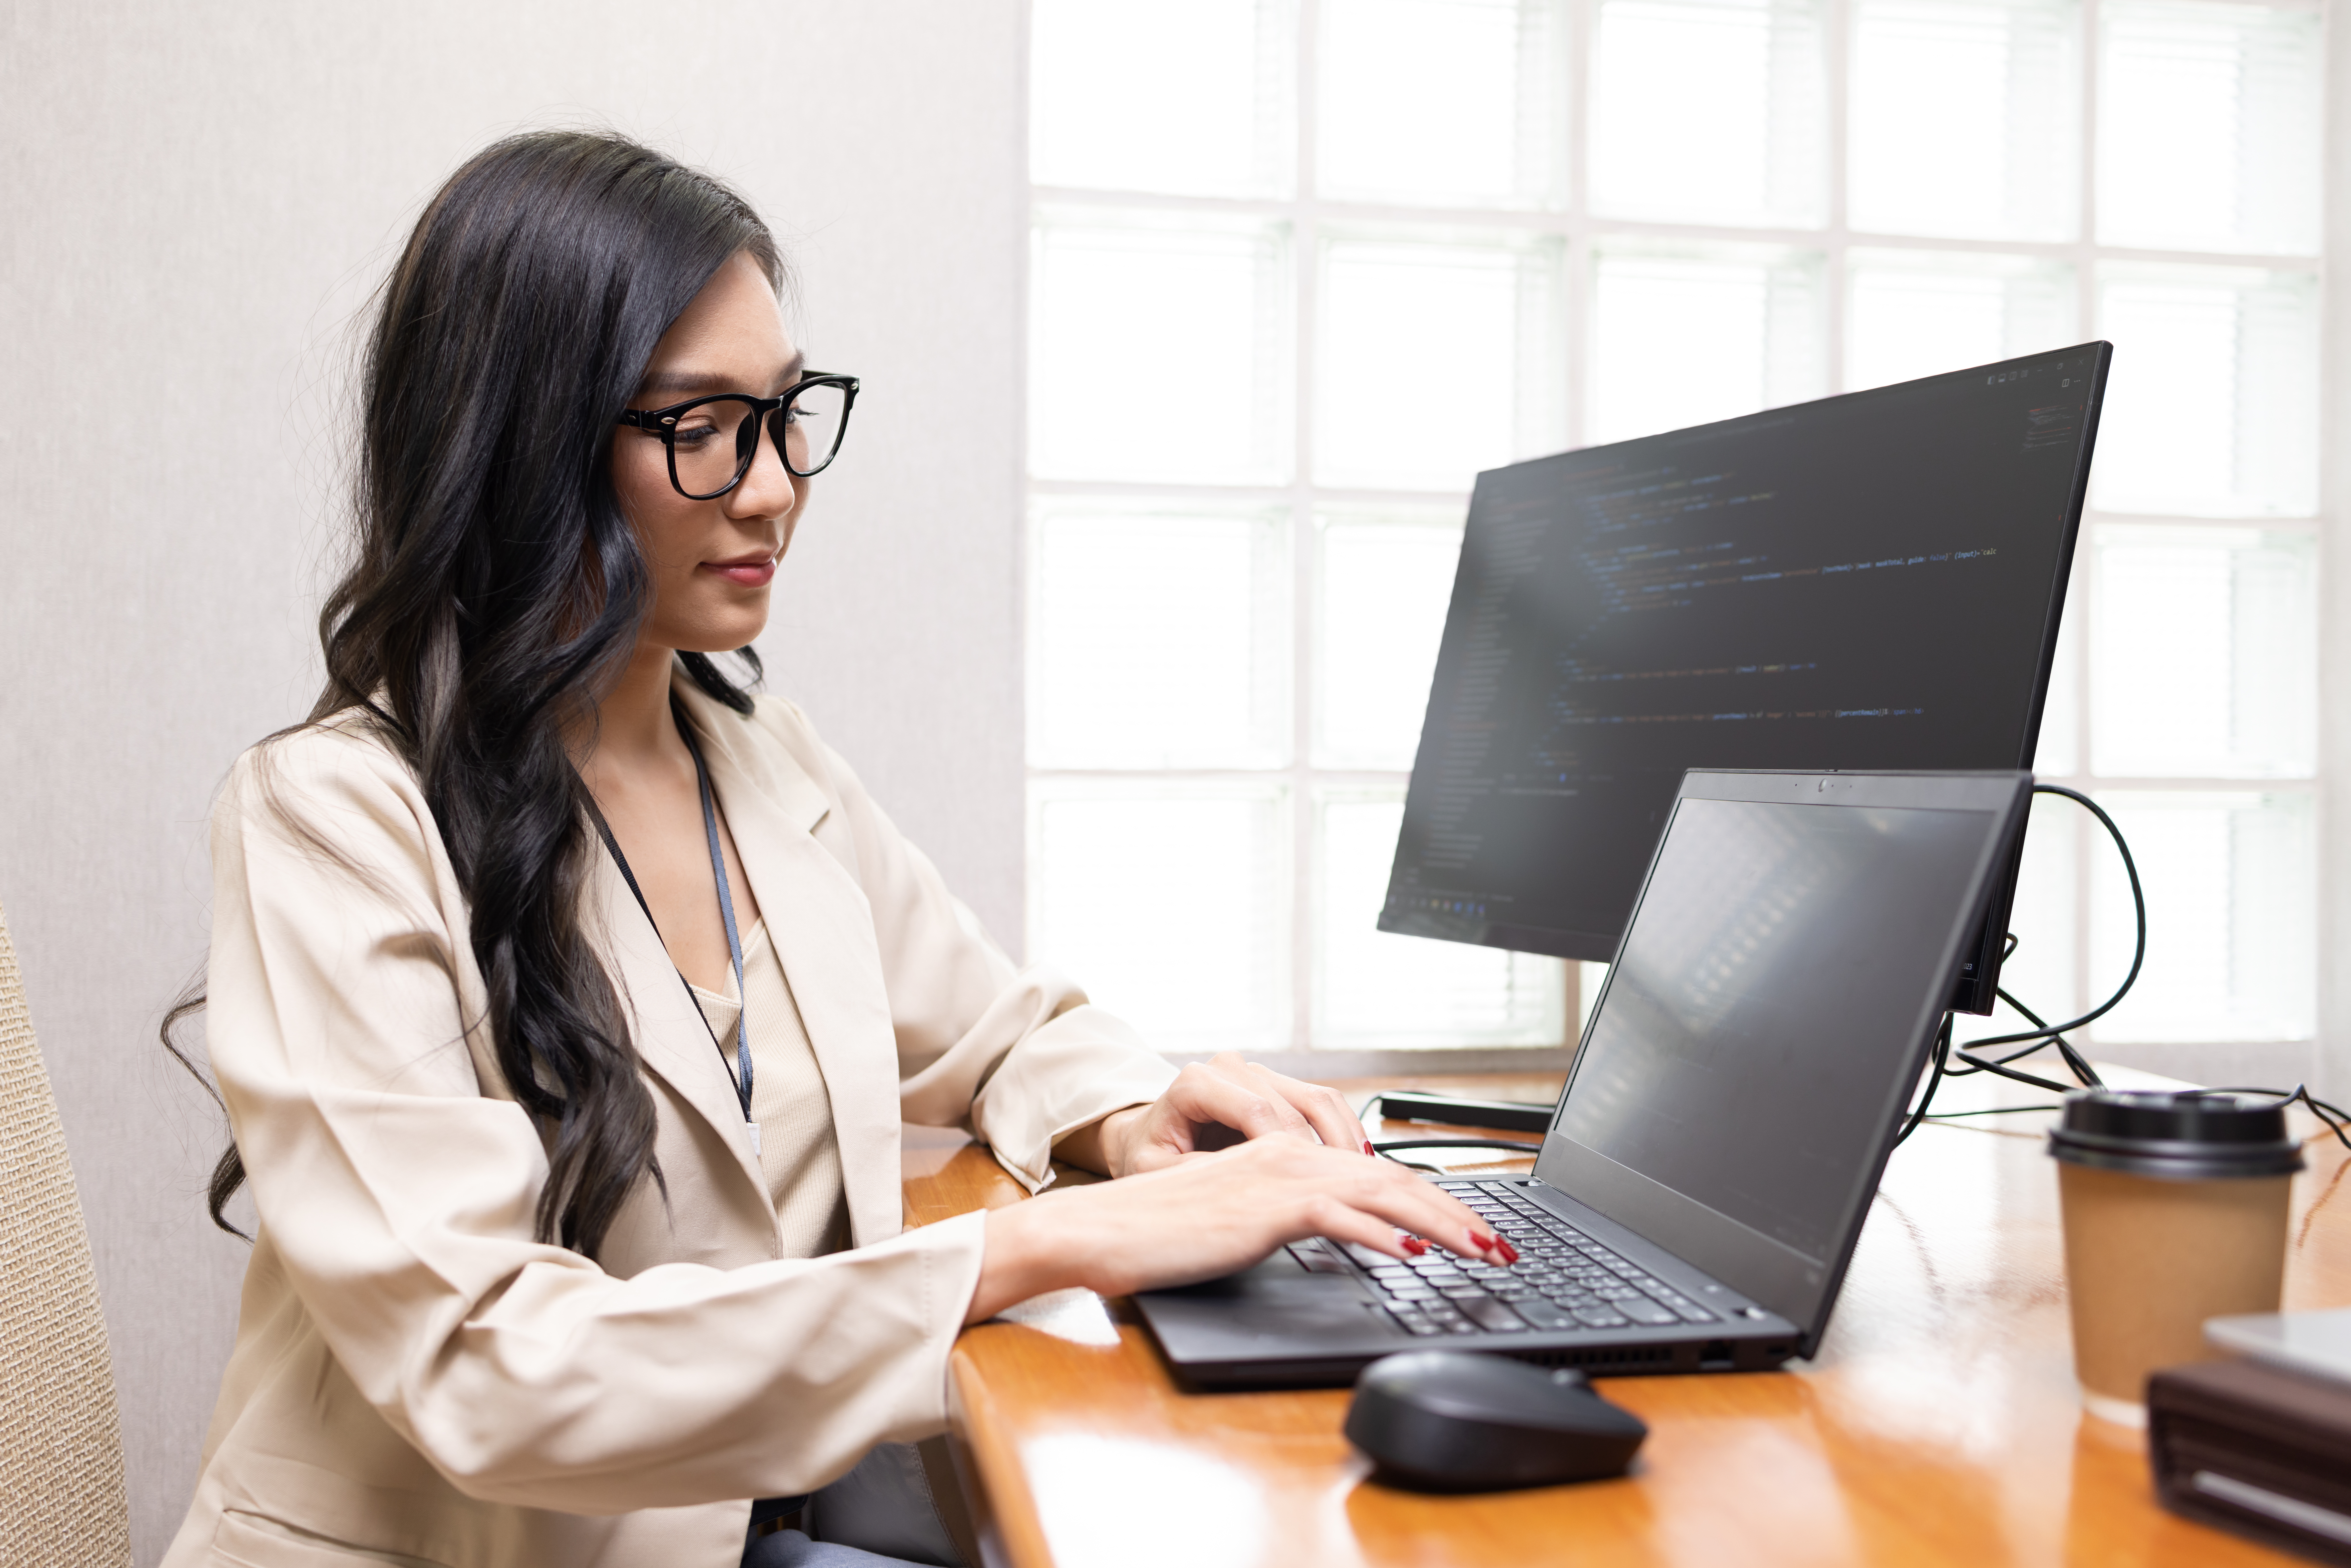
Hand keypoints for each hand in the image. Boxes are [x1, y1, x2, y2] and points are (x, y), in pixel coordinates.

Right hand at [968, 1137, 1512, 1321]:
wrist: (1107, 1230)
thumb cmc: (1166, 1234)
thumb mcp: (1242, 1223)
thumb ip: (1290, 1221)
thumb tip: (1340, 1238)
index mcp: (1286, 1157)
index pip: (1377, 1176)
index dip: (1434, 1202)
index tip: (1474, 1233)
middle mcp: (1290, 1157)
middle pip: (1393, 1180)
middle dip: (1457, 1213)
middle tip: (1502, 1247)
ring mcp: (1278, 1179)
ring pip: (1379, 1193)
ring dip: (1440, 1222)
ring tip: (1482, 1250)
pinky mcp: (1264, 1207)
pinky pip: (1337, 1217)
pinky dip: (1381, 1234)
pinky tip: (1413, 1253)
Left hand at [1075, 1053, 1371, 1177]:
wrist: (1148, 1138)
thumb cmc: (1150, 1156)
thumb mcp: (1158, 1171)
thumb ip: (1199, 1173)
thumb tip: (1246, 1183)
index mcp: (1197, 1082)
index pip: (1257, 1110)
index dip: (1287, 1149)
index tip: (1307, 1186)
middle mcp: (1231, 1068)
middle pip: (1293, 1104)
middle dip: (1321, 1150)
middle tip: (1346, 1190)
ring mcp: (1259, 1073)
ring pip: (1318, 1097)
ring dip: (1343, 1138)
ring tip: (1361, 1178)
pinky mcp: (1280, 1086)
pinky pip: (1323, 1102)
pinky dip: (1343, 1131)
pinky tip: (1356, 1162)